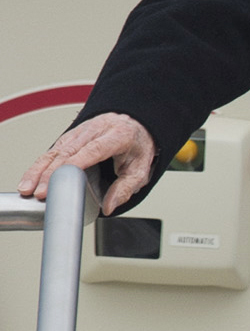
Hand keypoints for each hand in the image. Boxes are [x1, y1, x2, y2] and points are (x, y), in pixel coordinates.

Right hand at [18, 114, 154, 215]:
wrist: (135, 124)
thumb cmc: (137, 147)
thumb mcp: (141, 169)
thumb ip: (126, 188)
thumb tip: (110, 206)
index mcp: (117, 136)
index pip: (93, 150)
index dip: (74, 165)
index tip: (60, 181)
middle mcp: (96, 129)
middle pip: (68, 151)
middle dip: (50, 173)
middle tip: (39, 192)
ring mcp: (80, 131)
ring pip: (55, 150)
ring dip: (38, 169)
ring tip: (26, 188)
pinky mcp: (70, 136)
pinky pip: (52, 150)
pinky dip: (40, 165)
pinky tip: (30, 178)